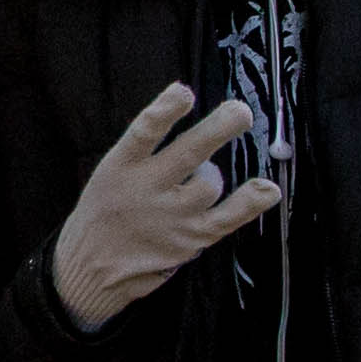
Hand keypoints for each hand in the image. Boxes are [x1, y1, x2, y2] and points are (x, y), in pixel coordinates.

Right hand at [50, 80, 287, 329]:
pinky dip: (251, 202)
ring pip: (211, 182)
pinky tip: (267, 189)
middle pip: (188, 154)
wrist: (93, 269)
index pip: (142, 133)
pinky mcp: (192, 238)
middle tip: (240, 112)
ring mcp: (172, 217)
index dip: (164, 111)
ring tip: (197, 178)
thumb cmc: (106, 214)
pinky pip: (229, 217)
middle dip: (218, 129)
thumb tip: (185, 109)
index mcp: (120, 168)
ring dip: (212, 174)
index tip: (183, 91)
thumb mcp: (109, 173)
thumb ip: (143, 149)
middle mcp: (146, 190)